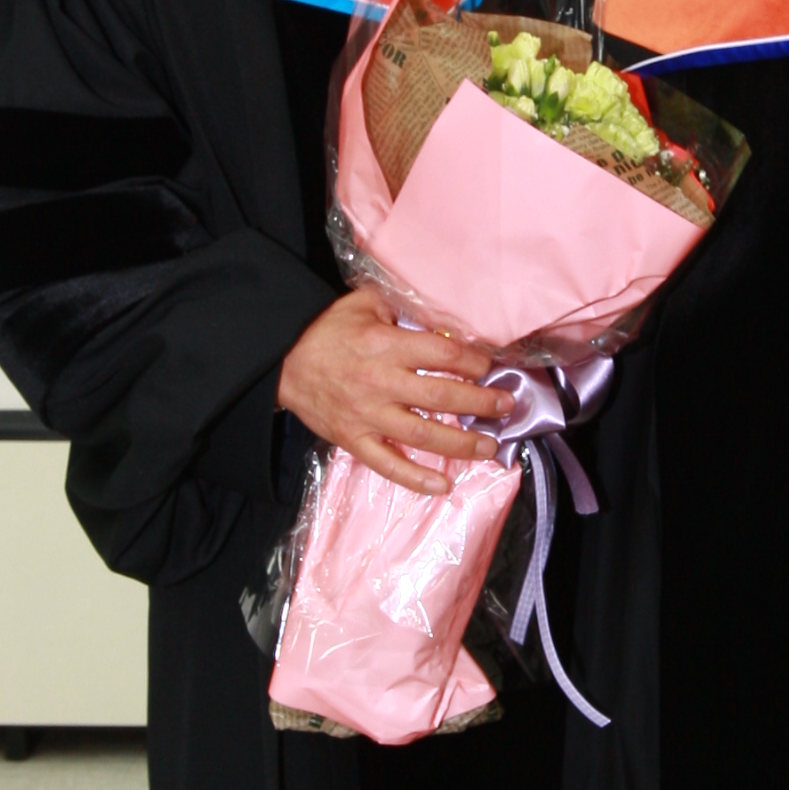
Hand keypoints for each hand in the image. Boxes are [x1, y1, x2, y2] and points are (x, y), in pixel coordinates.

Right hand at [275, 285, 509, 495]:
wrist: (283, 361)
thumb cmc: (328, 330)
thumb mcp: (364, 303)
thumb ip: (402, 309)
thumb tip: (442, 319)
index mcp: (385, 346)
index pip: (441, 355)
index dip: (472, 362)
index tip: (489, 366)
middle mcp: (380, 383)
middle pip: (441, 396)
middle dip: (480, 402)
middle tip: (505, 405)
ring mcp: (367, 416)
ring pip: (422, 433)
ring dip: (461, 443)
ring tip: (489, 447)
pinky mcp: (354, 440)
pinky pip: (387, 464)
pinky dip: (416, 478)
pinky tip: (443, 486)